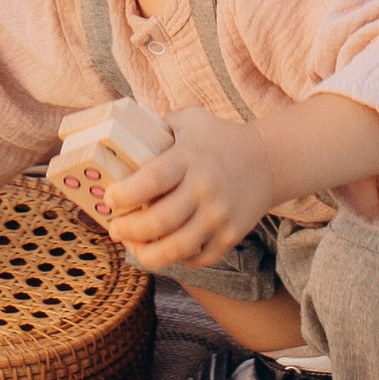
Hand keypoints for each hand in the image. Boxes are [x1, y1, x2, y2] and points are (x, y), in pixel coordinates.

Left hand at [106, 111, 275, 272]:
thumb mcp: (191, 120)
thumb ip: (160, 124)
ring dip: (146, 254)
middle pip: (158, 222)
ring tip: (133, 247)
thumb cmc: (220, 139)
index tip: (110, 198)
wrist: (269, 160)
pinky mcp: (231, 236)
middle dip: (128, 231)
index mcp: (189, 158)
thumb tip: (123, 129)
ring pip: (176, 249)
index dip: (125, 194)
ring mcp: (219, 216)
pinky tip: (166, 249)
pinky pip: (198, 258)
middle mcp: (204, 189)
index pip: (151, 180)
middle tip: (115, 229)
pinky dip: (178, 259)